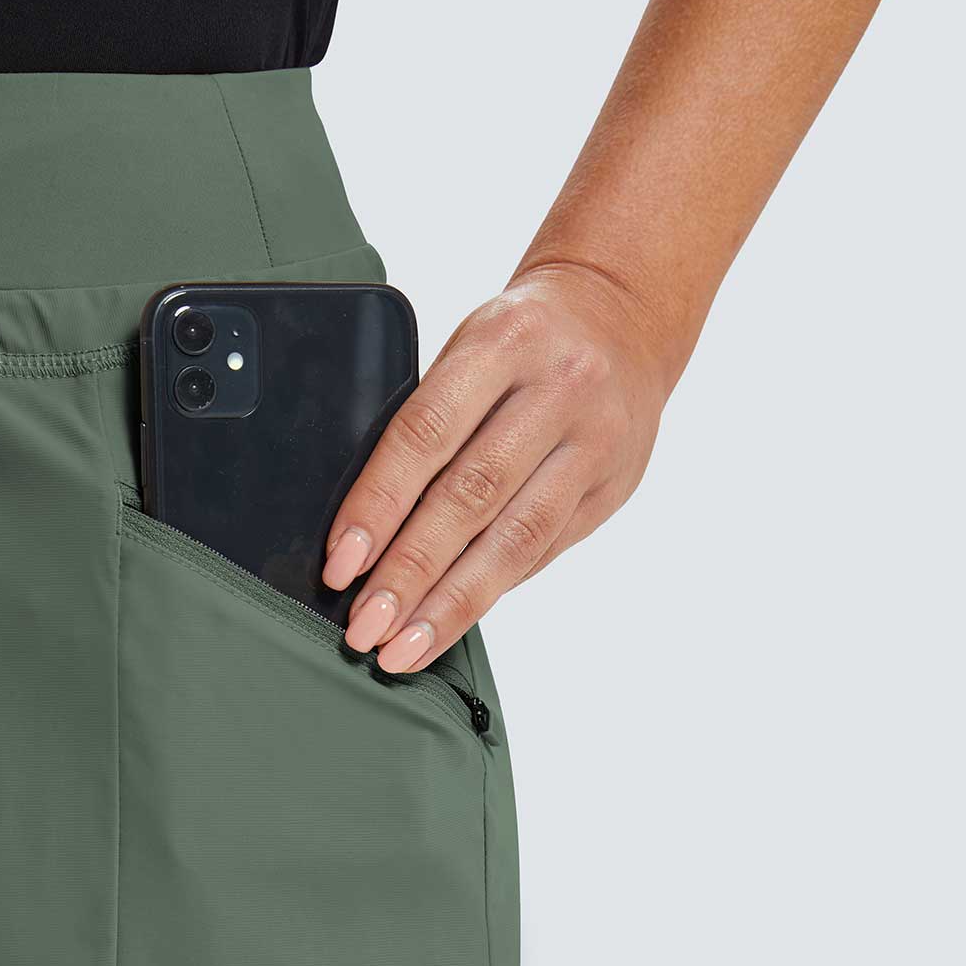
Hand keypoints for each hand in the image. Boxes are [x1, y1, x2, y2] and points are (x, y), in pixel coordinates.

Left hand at [321, 264, 671, 669]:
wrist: (624, 316)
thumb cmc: (521, 338)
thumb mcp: (471, 344)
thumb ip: (429, 418)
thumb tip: (365, 527)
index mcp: (505, 341)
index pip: (426, 434)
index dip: (378, 506)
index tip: (341, 564)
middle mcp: (559, 391)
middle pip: (472, 497)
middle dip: (411, 573)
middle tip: (366, 627)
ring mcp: (595, 443)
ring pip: (516, 540)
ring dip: (453, 604)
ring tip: (404, 649)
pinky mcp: (614, 487)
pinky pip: (543, 552)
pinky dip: (491, 590)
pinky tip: (451, 621)